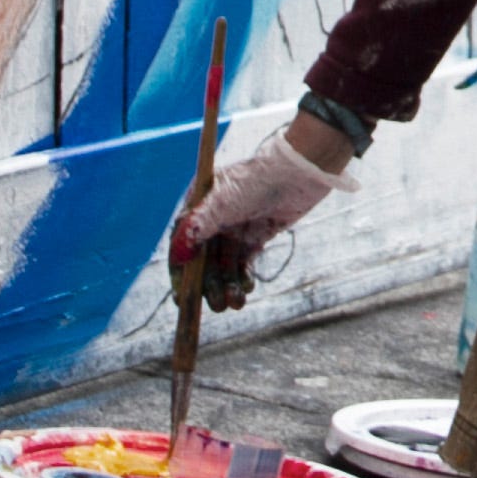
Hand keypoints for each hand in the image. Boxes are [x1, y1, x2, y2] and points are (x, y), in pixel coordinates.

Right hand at [170, 123, 357, 311]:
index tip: (183, 299)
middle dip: (208, 285)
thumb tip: (177, 256)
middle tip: (218, 306)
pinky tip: (247, 288)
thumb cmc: (257, 179)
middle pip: (202, 261)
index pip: (181, 245)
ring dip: (227, 286)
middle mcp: (212, 218)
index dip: (180, 274)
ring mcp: (234, 228)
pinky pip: (243, 264)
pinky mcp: (255, 236)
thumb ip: (197, 227)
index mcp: (197, 206)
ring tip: (237, 302)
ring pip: (223, 266)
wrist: (300, 171)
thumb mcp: (222, 202)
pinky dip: (243, 278)